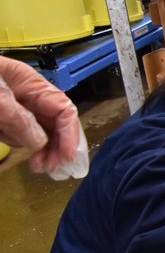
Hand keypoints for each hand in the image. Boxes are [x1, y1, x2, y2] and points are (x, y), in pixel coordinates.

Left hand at [0, 57, 86, 177]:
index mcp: (29, 83)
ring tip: (37, 166)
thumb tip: (39, 142)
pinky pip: (19, 135)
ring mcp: (13, 108)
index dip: (70, 134)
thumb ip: (17, 118)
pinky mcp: (1, 119)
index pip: (62, 109)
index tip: (67, 158)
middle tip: (53, 169)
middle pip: (55, 123)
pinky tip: (21, 153)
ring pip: (39, 132)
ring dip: (43, 151)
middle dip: (58, 146)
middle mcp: (25, 96)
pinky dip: (23, 146)